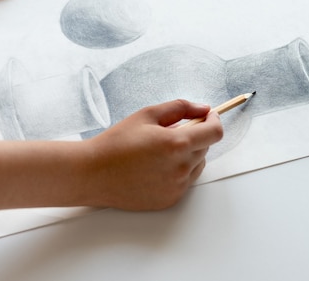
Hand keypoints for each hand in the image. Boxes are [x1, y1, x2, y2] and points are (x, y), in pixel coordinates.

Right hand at [84, 99, 223, 210]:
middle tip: (169, 131)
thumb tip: (204, 109)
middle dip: (194, 136)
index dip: (214, 121)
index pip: (214, 133)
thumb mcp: (147, 115)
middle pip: (205, 148)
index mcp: (177, 144)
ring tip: (159, 151)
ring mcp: (177, 186)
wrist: (93, 173)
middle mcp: (181, 168)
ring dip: (188, 154)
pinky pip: (185, 181)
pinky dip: (178, 171)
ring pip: (197, 165)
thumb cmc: (116, 142)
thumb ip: (180, 108)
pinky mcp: (170, 199)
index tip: (209, 116)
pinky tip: (155, 167)